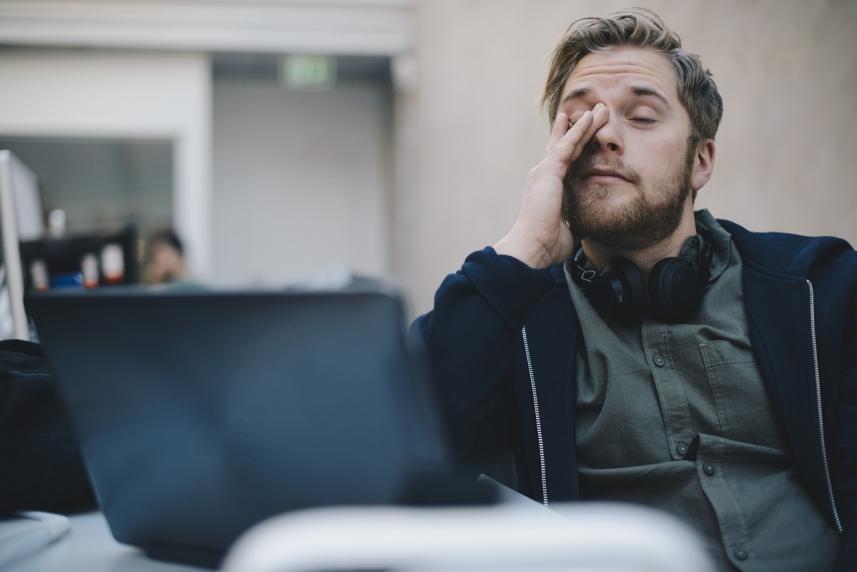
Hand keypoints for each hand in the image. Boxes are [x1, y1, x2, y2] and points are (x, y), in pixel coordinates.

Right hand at [494, 103, 608, 267]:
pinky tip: (591, 118)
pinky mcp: (548, 171)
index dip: (574, 148)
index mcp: (546, 190)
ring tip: (598, 109)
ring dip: (584, 124)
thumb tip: (584, 225)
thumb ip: (575, 221)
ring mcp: (543, 172)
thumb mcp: (567, 229)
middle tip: (590, 113)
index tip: (582, 135)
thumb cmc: (546, 244)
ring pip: (568, 141)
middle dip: (577, 129)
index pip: (562, 163)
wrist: (531, 247)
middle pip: (563, 146)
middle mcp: (542, 176)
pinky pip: (568, 145)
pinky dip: (580, 130)